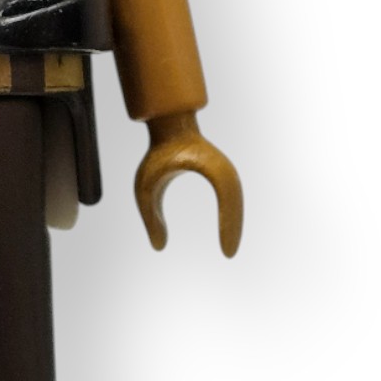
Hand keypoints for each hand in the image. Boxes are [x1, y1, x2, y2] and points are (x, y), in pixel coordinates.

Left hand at [134, 113, 242, 255]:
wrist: (170, 125)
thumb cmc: (157, 155)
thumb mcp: (146, 187)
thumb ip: (150, 217)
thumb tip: (158, 247)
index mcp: (209, 165)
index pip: (227, 197)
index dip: (229, 224)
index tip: (225, 249)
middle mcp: (223, 168)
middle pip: (235, 200)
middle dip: (233, 228)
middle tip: (229, 254)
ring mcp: (225, 170)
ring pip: (235, 200)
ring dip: (233, 223)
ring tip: (228, 249)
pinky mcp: (222, 174)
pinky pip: (231, 198)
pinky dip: (230, 215)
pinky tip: (227, 233)